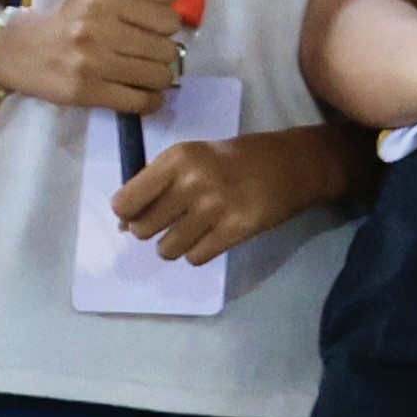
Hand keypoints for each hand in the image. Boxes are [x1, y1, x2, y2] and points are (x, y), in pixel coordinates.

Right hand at [0, 0, 186, 114]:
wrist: (16, 51)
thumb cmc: (66, 22)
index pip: (168, 20)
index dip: (167, 30)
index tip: (153, 33)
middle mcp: (97, 28)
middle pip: (166, 51)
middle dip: (164, 57)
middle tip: (149, 57)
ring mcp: (91, 62)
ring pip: (157, 77)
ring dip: (158, 80)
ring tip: (145, 75)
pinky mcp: (86, 92)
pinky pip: (139, 102)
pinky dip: (150, 102)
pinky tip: (142, 94)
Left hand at [113, 124, 352, 264]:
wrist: (292, 165)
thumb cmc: (235, 160)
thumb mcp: (193, 158)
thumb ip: (157, 186)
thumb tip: (124, 224)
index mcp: (176, 158)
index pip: (126, 202)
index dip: (127, 214)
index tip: (139, 213)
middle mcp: (192, 181)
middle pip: (143, 229)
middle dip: (151, 231)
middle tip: (171, 222)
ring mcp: (215, 207)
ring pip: (168, 249)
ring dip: (175, 246)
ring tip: (193, 231)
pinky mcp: (236, 229)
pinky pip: (196, 257)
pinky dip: (199, 253)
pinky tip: (212, 236)